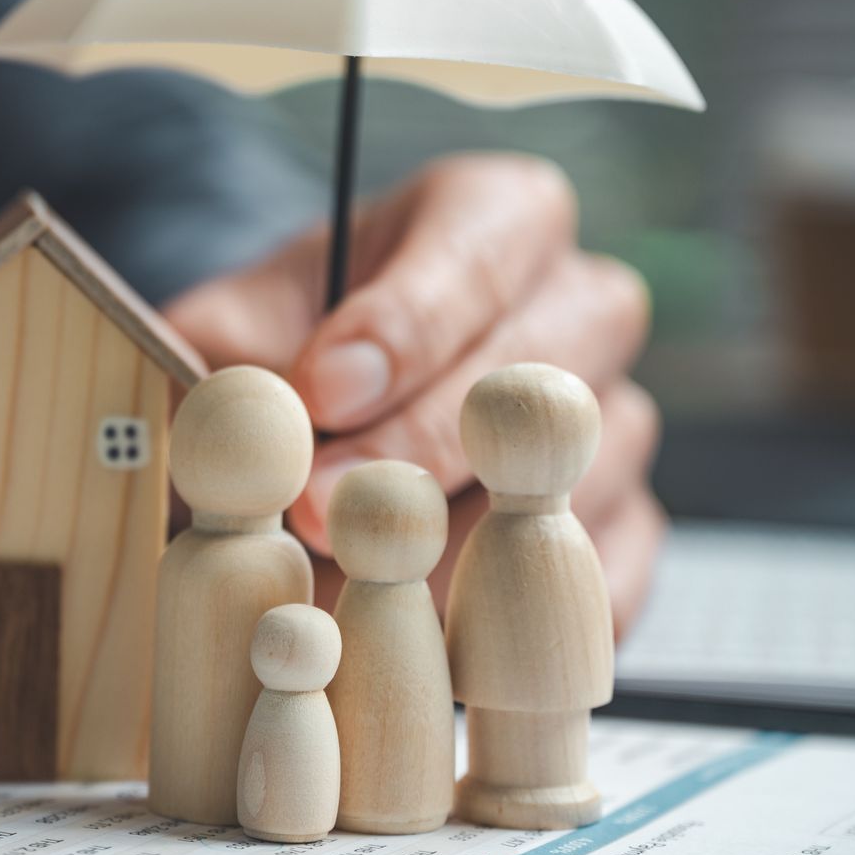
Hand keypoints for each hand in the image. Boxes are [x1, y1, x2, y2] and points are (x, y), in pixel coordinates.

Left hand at [163, 154, 661, 632]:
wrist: (319, 429)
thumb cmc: (287, 353)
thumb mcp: (236, 329)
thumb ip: (226, 356)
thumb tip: (234, 413)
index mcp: (494, 216)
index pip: (480, 249)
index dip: (403, 326)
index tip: (320, 392)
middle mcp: (580, 306)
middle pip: (541, 371)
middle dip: (418, 447)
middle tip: (318, 506)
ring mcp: (617, 420)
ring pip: (576, 481)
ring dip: (456, 543)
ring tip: (349, 583)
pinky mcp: (628, 526)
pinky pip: (603, 579)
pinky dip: (517, 618)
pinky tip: (428, 637)